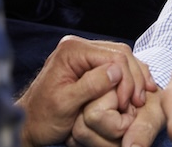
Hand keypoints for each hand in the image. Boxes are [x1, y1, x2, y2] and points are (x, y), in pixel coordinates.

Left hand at [16, 35, 156, 146]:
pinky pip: (114, 65)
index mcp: (72, 50)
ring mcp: (83, 54)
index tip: (130, 103)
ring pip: (120, 58)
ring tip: (142, 97)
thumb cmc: (43, 117)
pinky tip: (135, 91)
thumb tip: (116, 72)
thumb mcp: (66, 104)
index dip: (127, 79)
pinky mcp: (87, 64)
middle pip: (120, 53)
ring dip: (133, 78)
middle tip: (140, 101)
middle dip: (133, 77)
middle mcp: (78, 46)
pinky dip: (127, 78)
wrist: (30, 124)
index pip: (113, 56)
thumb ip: (90, 85)